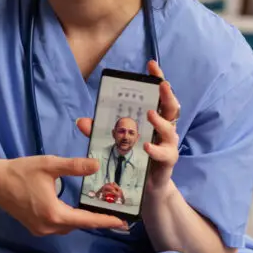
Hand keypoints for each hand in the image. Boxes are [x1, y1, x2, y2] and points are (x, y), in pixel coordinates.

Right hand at [0, 156, 126, 235]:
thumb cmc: (20, 172)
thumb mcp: (49, 165)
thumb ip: (74, 166)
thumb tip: (96, 164)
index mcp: (55, 214)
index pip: (86, 220)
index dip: (105, 221)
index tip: (122, 222)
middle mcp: (49, 227)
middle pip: (78, 225)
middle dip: (95, 220)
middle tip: (113, 213)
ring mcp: (40, 229)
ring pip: (68, 227)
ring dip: (81, 220)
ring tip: (96, 211)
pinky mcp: (34, 227)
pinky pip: (58, 226)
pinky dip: (68, 220)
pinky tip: (73, 210)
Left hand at [75, 60, 180, 202]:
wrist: (145, 187)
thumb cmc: (132, 156)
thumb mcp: (113, 140)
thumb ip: (99, 130)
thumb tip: (81, 121)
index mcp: (155, 117)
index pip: (159, 95)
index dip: (158, 78)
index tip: (152, 65)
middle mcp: (165, 128)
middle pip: (172, 107)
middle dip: (167, 95)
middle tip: (161, 85)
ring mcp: (168, 145)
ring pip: (170, 129)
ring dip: (160, 121)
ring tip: (149, 114)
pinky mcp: (168, 161)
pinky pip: (164, 154)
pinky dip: (155, 150)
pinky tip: (146, 147)